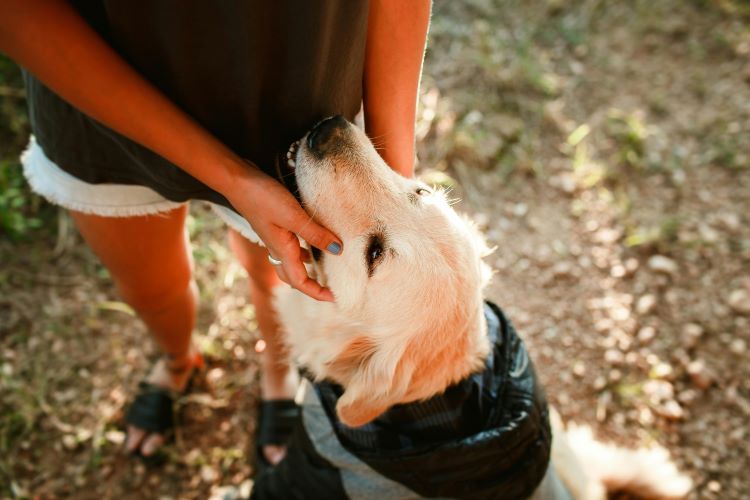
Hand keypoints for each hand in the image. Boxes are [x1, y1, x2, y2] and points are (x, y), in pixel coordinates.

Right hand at [227, 167, 341, 301]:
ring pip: (292, 263)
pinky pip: (291, 247)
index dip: (318, 293)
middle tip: (331, 288)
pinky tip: (313, 243)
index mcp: (282, 251)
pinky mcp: (275, 226)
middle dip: (312, 286)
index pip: (300, 282)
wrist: (237, 180)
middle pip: (294, 278)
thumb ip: (315, 233)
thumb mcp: (293, 215)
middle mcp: (277, 249)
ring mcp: (274, 238)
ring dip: (308, 270)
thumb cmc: (262, 197)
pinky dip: (304, 251)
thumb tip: (338, 251)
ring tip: (327, 269)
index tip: (336, 298)